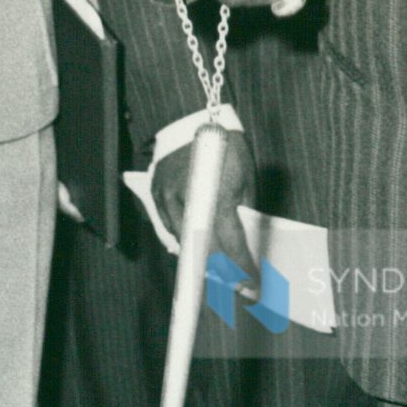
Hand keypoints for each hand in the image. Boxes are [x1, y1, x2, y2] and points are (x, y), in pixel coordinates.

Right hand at [150, 117, 256, 282]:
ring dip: (201, 260)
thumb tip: (243, 240)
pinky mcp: (155, 196)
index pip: (230, 245)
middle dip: (220, 275)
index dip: (242, 269)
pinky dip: (183, 240)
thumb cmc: (226, 146)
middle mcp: (188, 202)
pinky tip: (195, 250)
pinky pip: (169, 228)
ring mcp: (167, 200)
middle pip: (203, 252)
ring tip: (217, 275)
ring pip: (183, 243)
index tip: (252, 285)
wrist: (190, 117)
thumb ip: (242, 211)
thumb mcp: (246, 178)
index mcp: (217, 196)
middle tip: (235, 288)